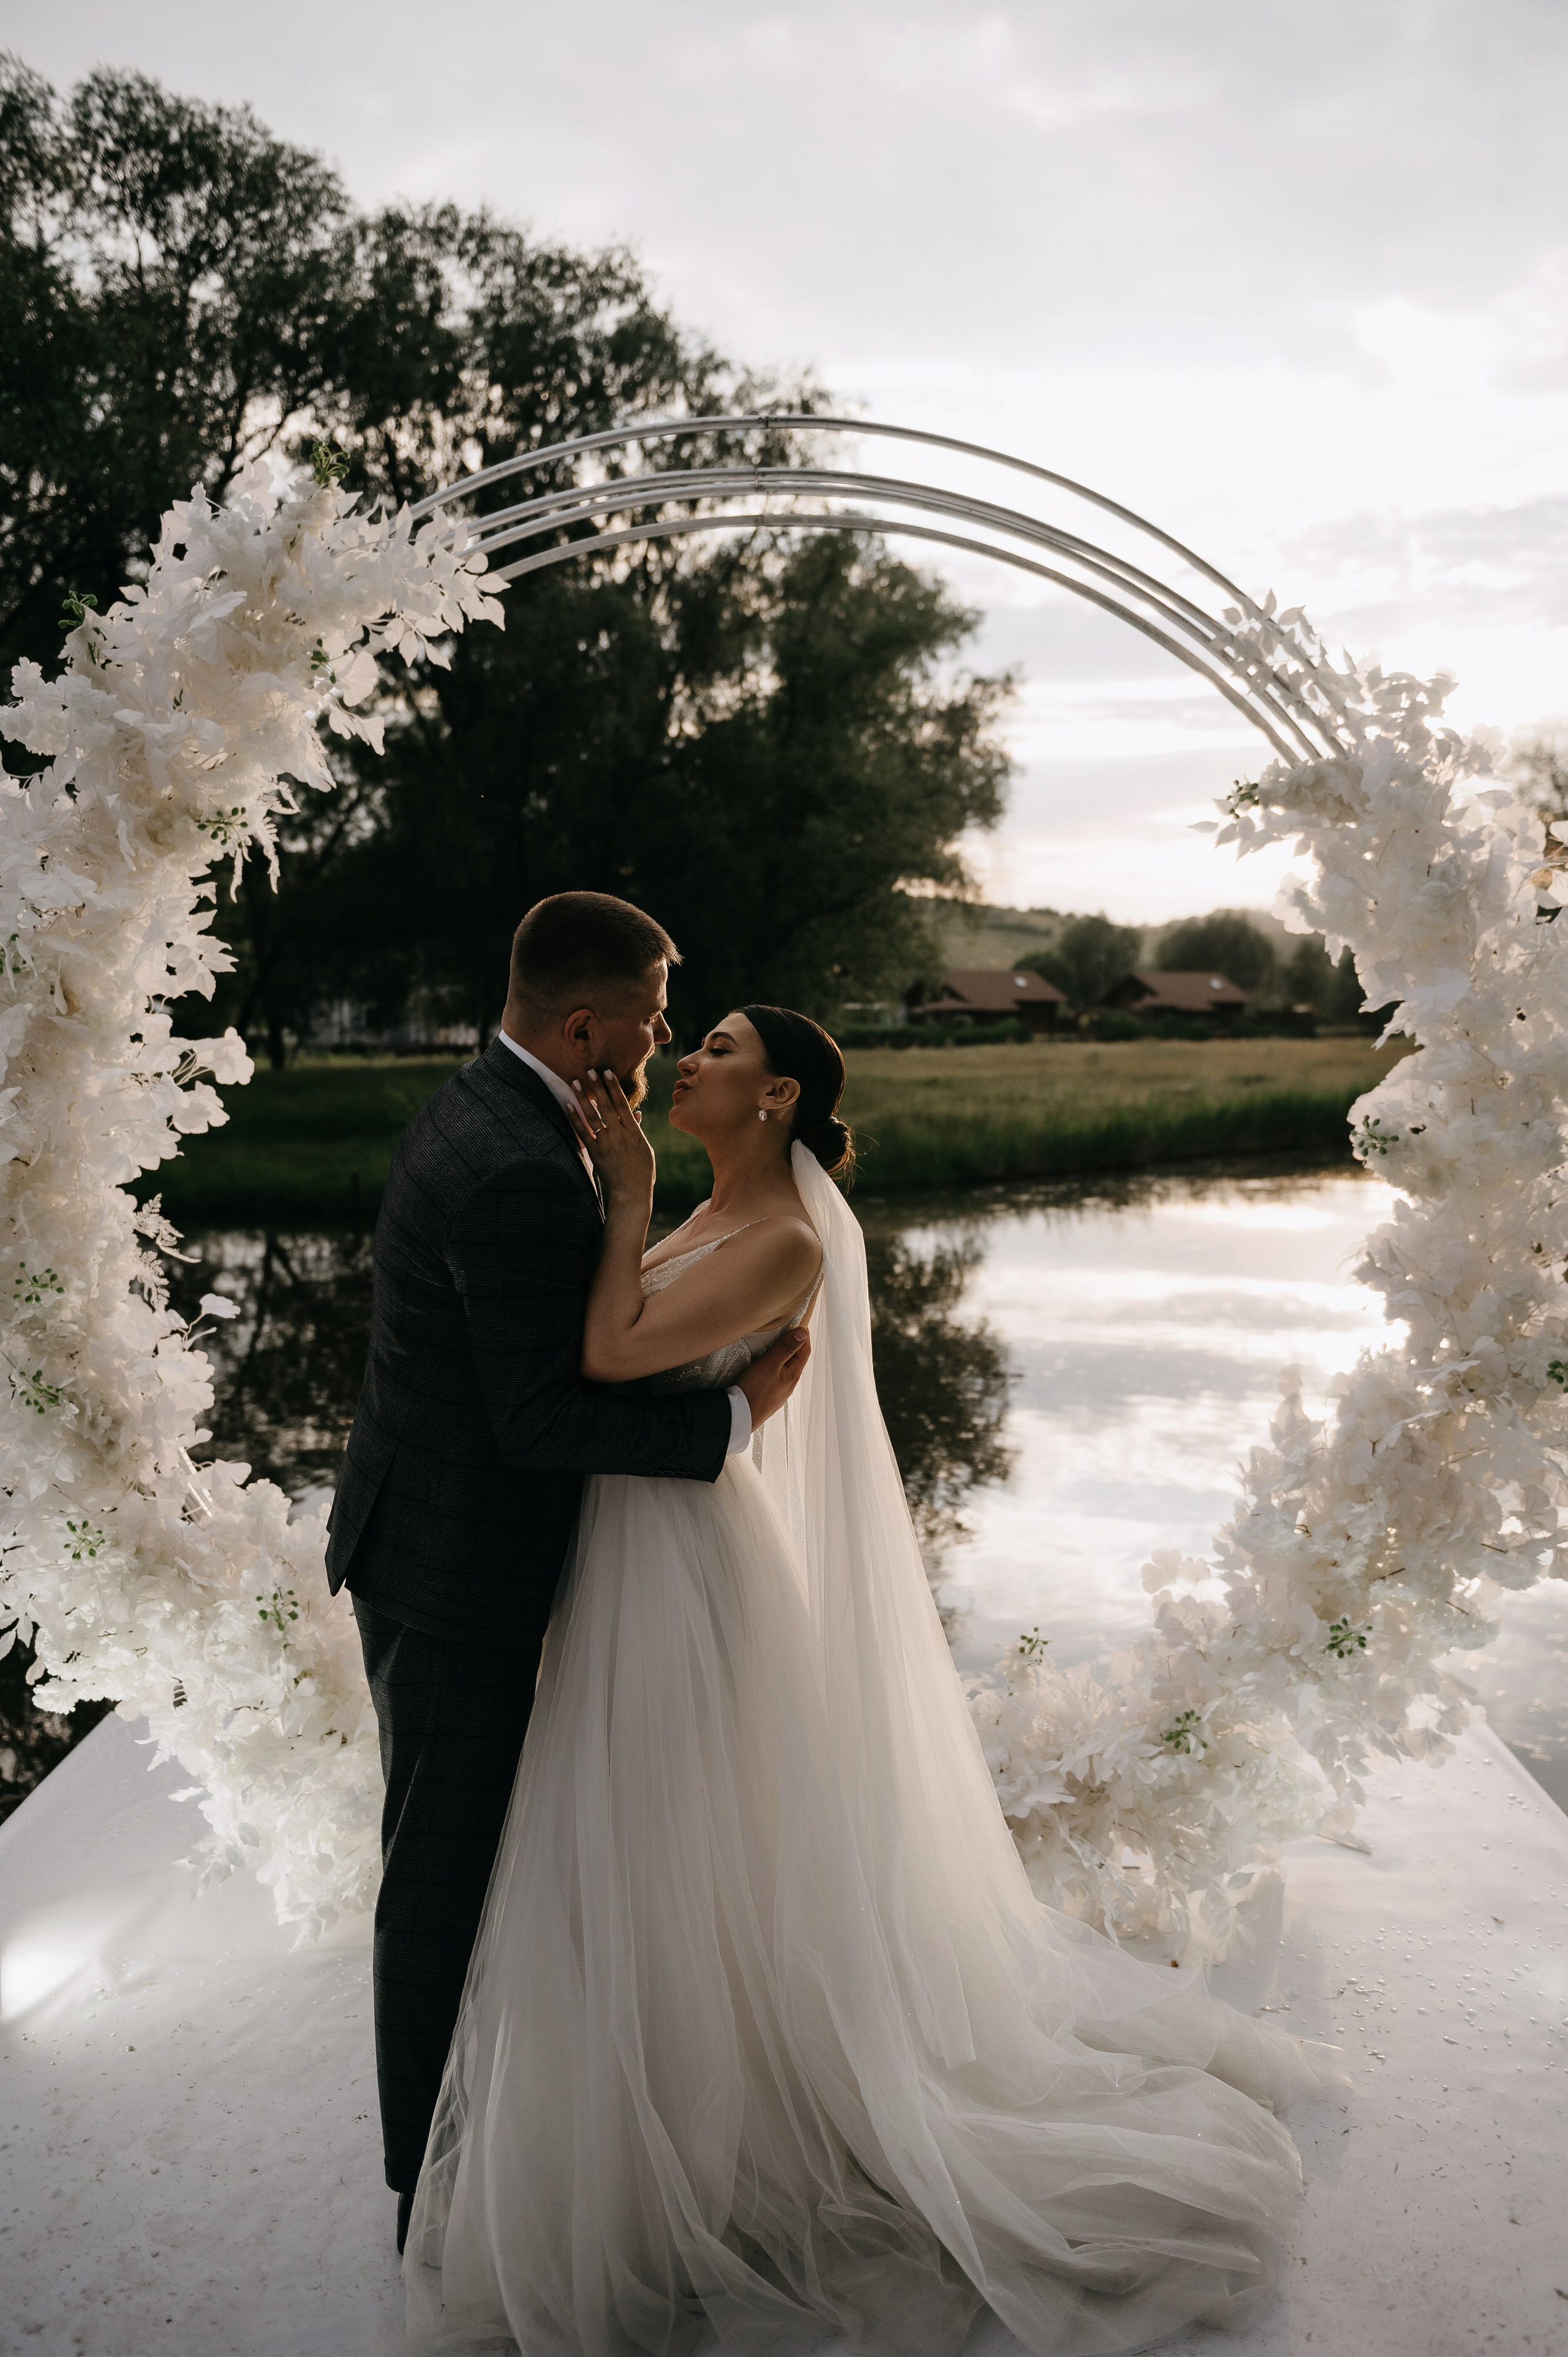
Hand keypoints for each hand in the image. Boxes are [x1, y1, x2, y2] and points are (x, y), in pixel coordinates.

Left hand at [566, 1068, 655, 1203]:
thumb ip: (637, 1129)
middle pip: (607, 1106)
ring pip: (593, 1116)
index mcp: (634, 1132)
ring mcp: (606, 1143)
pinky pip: (583, 1133)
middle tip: (589, 1070)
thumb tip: (635, 1112)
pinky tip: (568, 1106)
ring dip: (584, 1098)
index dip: (614, 1087)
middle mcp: (619, 1134)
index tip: (607, 1072)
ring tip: (575, 1082)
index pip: (623, 1104)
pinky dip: (575, 1119)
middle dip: (597, 1087)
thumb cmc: (641, 1171)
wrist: (631, 1193)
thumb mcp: (644, 1148)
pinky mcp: (595, 1153)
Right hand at [736, 1326, 810, 1428]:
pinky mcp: (769, 1396)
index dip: (803, 1335)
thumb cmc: (755, 1389)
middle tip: (786, 1330)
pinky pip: (777, 1377)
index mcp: (793, 1375)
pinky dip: (775, 1366)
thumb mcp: (770, 1364)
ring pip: (786, 1368)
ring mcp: (780, 1391)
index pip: (805, 1350)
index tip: (798, 1322)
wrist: (740, 1416)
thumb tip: (804, 1333)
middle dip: (794, 1344)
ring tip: (774, 1345)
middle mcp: (790, 1384)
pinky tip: (765, 1366)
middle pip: (797, 1359)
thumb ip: (786, 1348)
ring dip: (784, 1355)